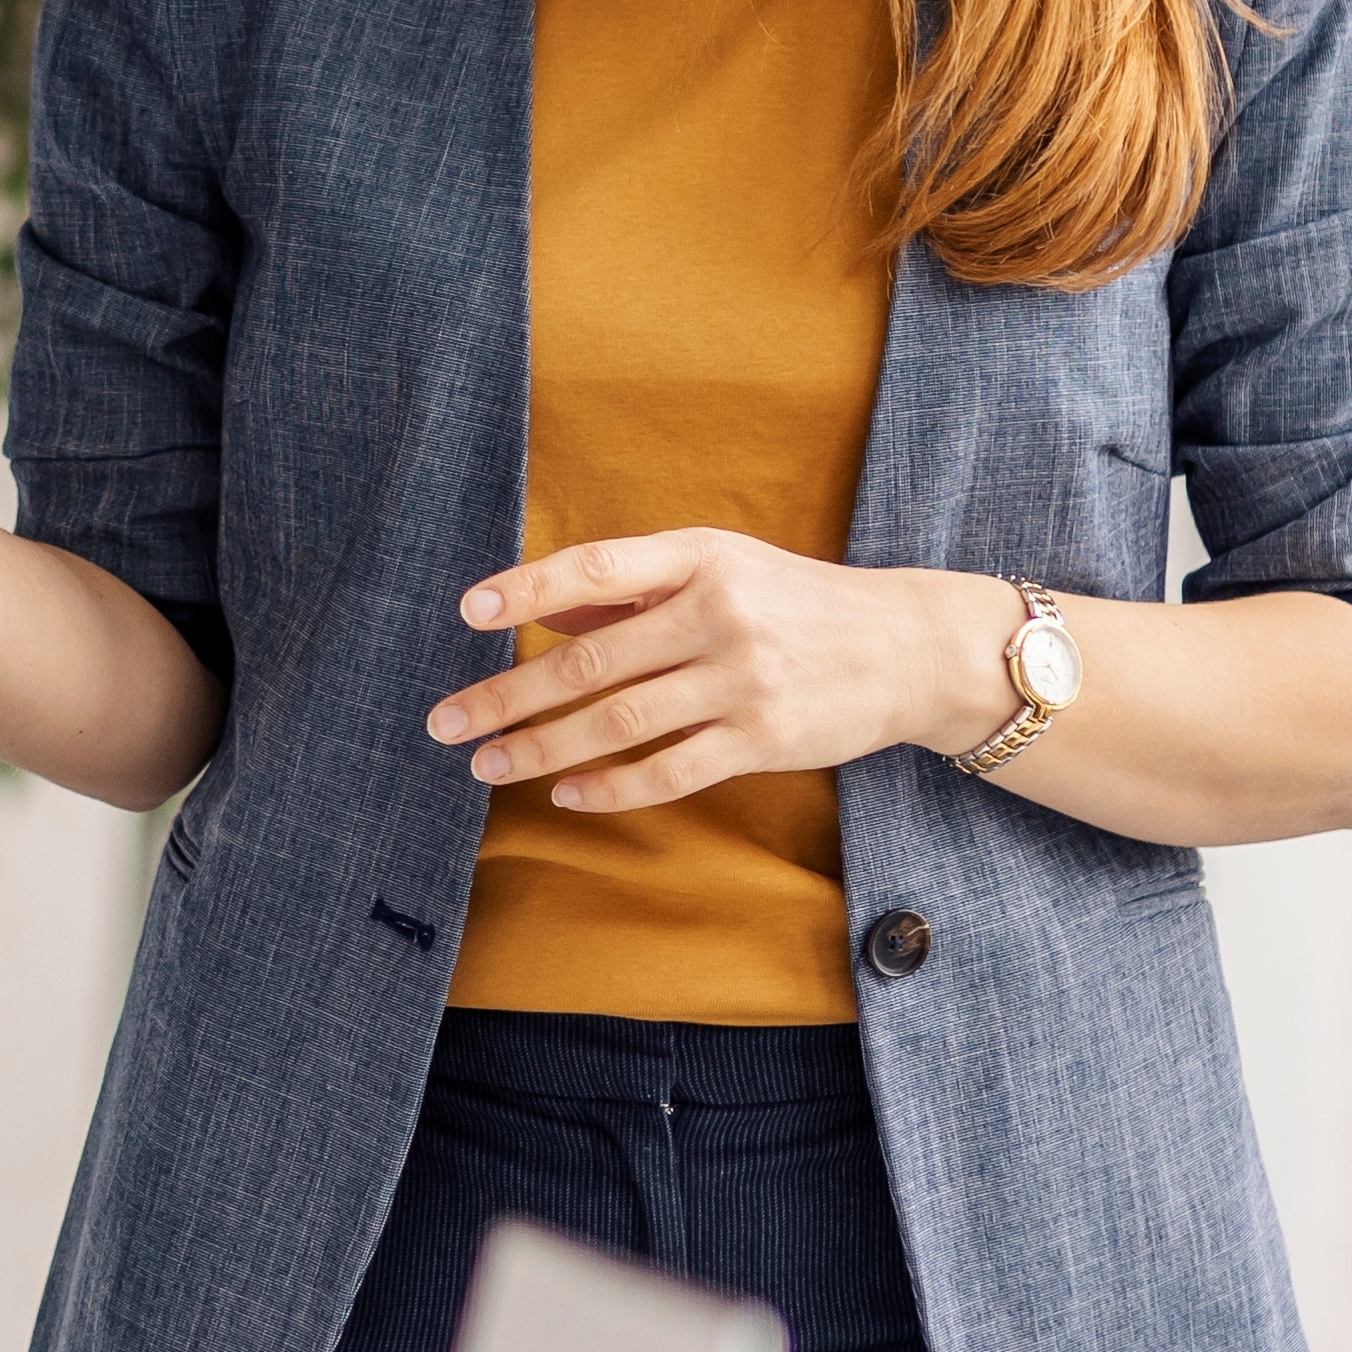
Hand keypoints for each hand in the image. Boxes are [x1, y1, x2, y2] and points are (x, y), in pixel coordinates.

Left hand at [423, 533, 999, 812]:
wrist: (905, 645)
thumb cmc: (797, 602)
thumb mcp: (722, 568)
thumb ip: (635, 589)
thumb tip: (544, 607)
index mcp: (702, 558)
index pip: (599, 569)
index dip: (529, 588)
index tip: (469, 610)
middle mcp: (719, 614)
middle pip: (591, 660)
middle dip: (508, 694)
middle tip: (446, 720)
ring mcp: (742, 681)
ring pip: (619, 722)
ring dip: (542, 746)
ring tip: (486, 764)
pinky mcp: (763, 740)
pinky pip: (670, 770)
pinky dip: (611, 787)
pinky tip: (565, 793)